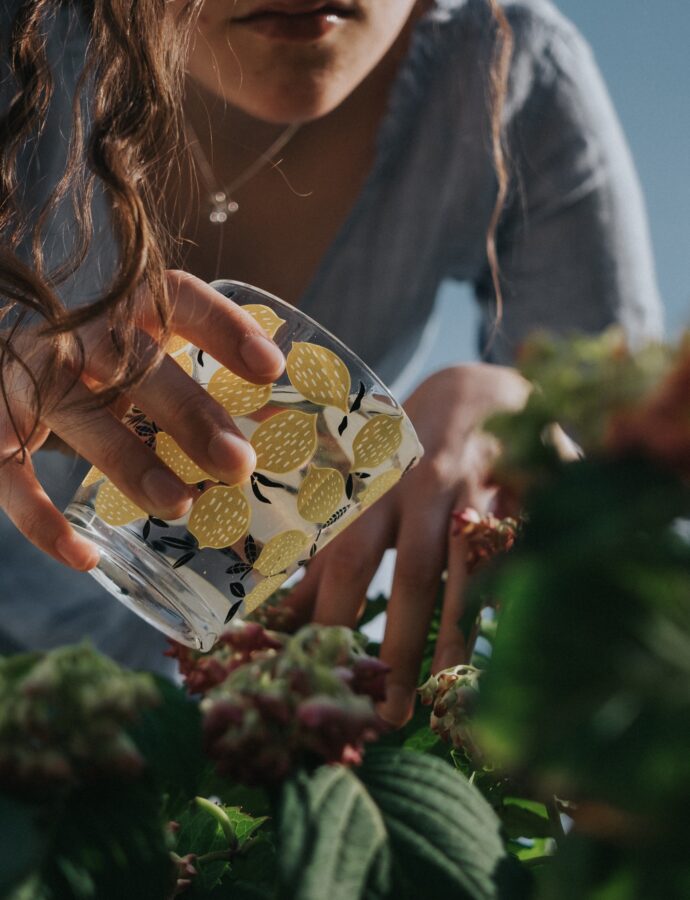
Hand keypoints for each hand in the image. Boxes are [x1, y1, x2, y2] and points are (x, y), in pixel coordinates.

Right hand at [0, 270, 284, 569]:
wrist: (6, 372)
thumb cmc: (101, 375)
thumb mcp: (148, 367)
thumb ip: (202, 390)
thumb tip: (279, 436)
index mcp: (126, 311)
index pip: (179, 299)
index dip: (225, 327)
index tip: (272, 370)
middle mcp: (76, 336)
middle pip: (132, 361)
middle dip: (189, 412)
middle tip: (239, 464)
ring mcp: (30, 379)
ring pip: (79, 417)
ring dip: (130, 464)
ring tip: (181, 506)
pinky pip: (9, 475)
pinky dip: (40, 520)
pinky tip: (84, 556)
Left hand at [287, 364, 529, 725]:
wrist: (479, 387)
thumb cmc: (407, 450)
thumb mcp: (361, 489)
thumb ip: (326, 549)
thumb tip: (277, 613)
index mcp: (373, 486)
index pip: (346, 558)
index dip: (330, 617)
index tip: (318, 677)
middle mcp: (426, 487)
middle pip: (411, 570)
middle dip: (397, 642)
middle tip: (384, 715)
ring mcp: (484, 488)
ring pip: (472, 568)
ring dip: (456, 635)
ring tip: (442, 699)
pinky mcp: (532, 490)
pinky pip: (527, 551)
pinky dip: (518, 597)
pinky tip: (512, 648)